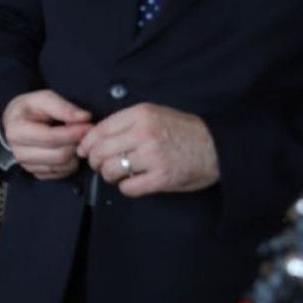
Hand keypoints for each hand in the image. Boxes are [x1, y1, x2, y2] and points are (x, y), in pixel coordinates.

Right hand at [1, 90, 92, 180]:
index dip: (74, 133)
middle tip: (85, 132)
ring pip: (64, 166)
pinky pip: (62, 173)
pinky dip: (71, 162)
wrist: (15, 122)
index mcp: (17, 131)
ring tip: (75, 138)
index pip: (52, 138)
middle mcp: (19, 152)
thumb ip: (63, 107)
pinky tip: (69, 148)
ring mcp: (27, 165)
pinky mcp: (37, 173)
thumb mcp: (42, 98)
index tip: (88, 125)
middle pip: (60, 155)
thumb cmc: (29, 110)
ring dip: (75, 153)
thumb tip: (84, 118)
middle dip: (77, 143)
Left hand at [78, 103, 218, 196]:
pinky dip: (126, 188)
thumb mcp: (155, 114)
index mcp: (141, 115)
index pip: (99, 130)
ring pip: (111, 170)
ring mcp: (153, 156)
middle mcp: (145, 134)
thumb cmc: (185, 131)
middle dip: (95, 161)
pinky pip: (129, 188)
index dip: (87, 144)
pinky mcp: (162, 177)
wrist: (218, 147)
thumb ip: (127, 122)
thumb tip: (95, 136)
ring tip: (118, 174)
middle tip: (100, 165)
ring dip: (109, 176)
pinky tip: (133, 183)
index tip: (85, 150)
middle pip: (100, 151)